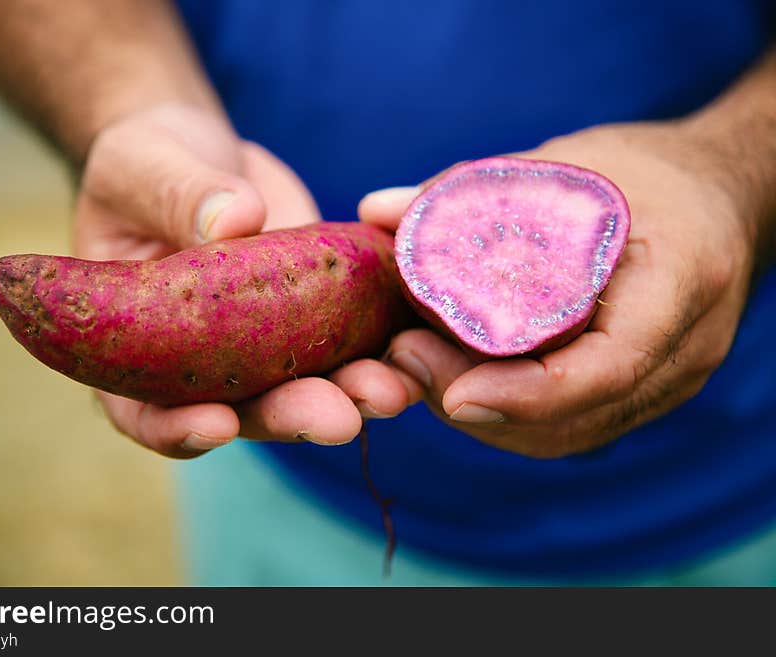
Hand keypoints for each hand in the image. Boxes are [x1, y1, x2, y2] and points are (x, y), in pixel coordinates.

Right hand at [75, 103, 410, 457]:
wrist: (203, 155)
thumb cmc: (147, 163)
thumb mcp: (144, 167)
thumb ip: (180, 195)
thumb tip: (237, 219)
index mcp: (137, 345)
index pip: (141, 411)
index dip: (175, 429)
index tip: (218, 423)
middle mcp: (203, 361)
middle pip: (242, 411)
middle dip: (291, 417)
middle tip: (338, 417)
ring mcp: (263, 345)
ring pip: (305, 388)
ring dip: (350, 396)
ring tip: (392, 390)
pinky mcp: (315, 314)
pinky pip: (349, 339)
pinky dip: (382, 347)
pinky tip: (416, 345)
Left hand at [359, 123, 757, 456]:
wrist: (720, 198)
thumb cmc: (648, 173)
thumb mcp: (567, 164)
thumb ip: (474, 189)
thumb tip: (375, 211)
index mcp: (680, 281)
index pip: (609, 366)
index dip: (526, 393)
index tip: (454, 391)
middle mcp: (684, 350)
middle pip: (573, 416)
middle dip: (478, 402)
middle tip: (404, 357)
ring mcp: (667, 381)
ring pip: (565, 434)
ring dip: (483, 414)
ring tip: (417, 365)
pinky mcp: (641, 392)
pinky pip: (571, 424)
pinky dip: (508, 411)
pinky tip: (456, 375)